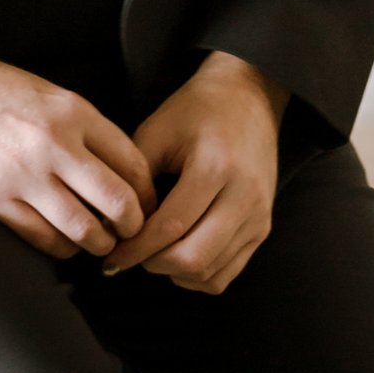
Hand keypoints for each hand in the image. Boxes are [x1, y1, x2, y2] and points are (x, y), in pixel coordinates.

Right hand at [0, 44, 156, 261]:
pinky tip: (63, 245)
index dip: (147, 191)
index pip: (132, 161)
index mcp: (72, 110)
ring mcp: (24, 174)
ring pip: (84, 228)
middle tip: (131, 234)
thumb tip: (109, 162)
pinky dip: (61, 249)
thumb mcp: (41, 91)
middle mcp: (55, 143)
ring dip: (98, 244)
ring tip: (99, 245)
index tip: (147, 204)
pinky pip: (43, 238)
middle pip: (118, 200)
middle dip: (132, 225)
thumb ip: (77, 124)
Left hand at [100, 51, 286, 294]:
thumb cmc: (196, 110)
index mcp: (216, 166)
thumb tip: (110, 228)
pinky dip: (196, 276)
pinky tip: (177, 255)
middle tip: (130, 254)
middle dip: (152, 264)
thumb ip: (133, 181)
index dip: (135, 249)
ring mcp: (258, 215)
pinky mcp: (262, 228)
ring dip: (172, 272)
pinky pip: (226, 274)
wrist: (248, 96)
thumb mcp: (156, 132)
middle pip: (193, 259)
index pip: (171, 227)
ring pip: (209, 273)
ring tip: (151, 252)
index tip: (111, 256)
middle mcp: (244, 195)